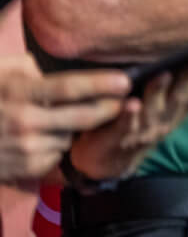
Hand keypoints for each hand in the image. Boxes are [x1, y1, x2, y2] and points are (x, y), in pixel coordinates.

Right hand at [0, 59, 129, 186]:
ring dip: (77, 129)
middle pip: (82, 116)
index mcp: (19, 93)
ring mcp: (25, 147)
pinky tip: (49, 137)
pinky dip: (58, 146)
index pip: (68, 88)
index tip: (125, 80)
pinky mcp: (25, 167)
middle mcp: (24, 121)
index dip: (100, 84)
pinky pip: (57, 154)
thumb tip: (57, 69)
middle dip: (109, 109)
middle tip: (123, 100)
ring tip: (69, 118)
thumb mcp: (2, 73)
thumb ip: (29, 70)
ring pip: (71, 136)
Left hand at [67, 53, 187, 183]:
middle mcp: (168, 117)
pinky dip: (129, 116)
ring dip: (161, 92)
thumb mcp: (180, 102)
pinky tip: (132, 104)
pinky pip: (125, 125)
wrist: (112, 160)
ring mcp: (145, 128)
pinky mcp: (119, 136)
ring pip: (155, 108)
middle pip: (183, 96)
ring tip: (166, 74)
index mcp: (182, 108)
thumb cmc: (148, 120)